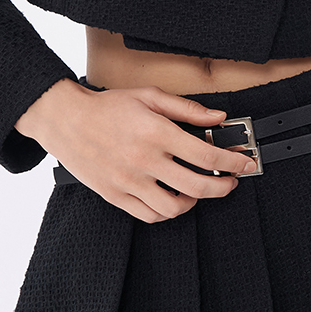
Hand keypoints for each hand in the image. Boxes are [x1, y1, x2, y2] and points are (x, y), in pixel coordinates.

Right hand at [14, 77, 258, 222]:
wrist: (65, 119)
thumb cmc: (107, 106)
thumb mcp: (149, 96)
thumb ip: (186, 108)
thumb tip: (218, 117)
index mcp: (156, 133)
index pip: (206, 154)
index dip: (232, 162)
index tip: (244, 163)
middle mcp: (144, 160)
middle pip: (197, 186)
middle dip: (223, 187)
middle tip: (230, 182)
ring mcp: (129, 181)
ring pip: (174, 208)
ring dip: (194, 202)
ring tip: (198, 191)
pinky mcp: (115, 195)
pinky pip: (149, 215)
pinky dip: (167, 212)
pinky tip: (172, 200)